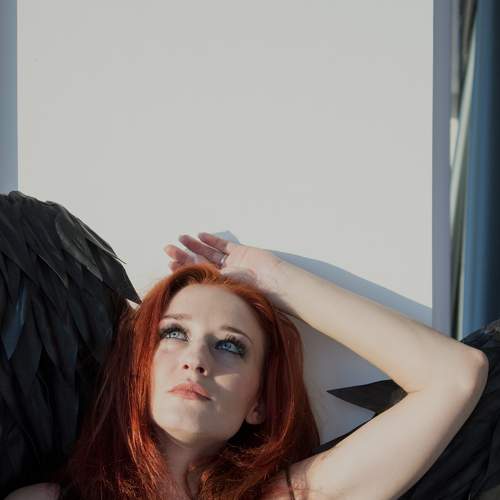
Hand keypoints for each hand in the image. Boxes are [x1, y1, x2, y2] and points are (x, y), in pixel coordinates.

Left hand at [164, 233, 291, 314]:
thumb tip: (185, 283)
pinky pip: (223, 246)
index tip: (169, 264)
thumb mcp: (224, 287)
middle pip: (199, 262)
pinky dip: (212, 240)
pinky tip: (201, 236)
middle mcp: (223, 274)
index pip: (196, 276)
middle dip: (183, 255)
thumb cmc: (250, 289)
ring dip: (195, 245)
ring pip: (209, 252)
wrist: (272, 281)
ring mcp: (232, 262)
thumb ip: (208, 281)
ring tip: (181, 238)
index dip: (182, 269)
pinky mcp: (241, 252)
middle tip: (168, 248)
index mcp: (218, 285)